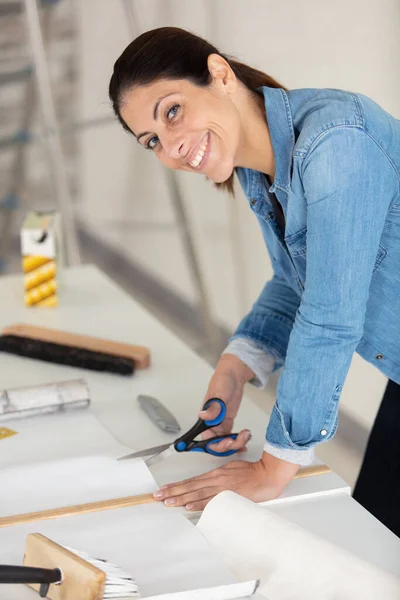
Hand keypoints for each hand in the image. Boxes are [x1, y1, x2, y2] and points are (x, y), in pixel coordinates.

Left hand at [154, 451, 299, 510]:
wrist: (267, 474)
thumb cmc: (252, 472)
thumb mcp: (232, 469)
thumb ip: (219, 477)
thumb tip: (209, 483)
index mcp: (216, 474)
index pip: (191, 481)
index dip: (177, 486)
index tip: (164, 489)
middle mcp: (216, 480)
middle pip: (190, 487)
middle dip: (172, 492)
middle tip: (157, 496)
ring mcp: (222, 488)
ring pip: (197, 494)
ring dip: (180, 498)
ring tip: (167, 502)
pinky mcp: (229, 496)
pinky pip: (211, 501)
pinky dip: (199, 504)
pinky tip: (188, 506)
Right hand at [200, 354, 255, 453]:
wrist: (233, 375)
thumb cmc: (222, 380)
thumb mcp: (219, 393)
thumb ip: (213, 407)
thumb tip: (204, 416)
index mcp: (205, 418)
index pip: (205, 438)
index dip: (214, 445)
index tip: (225, 444)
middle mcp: (211, 423)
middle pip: (216, 444)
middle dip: (228, 446)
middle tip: (238, 440)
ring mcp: (220, 424)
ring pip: (225, 442)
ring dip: (235, 444)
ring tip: (245, 436)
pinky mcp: (228, 422)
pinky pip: (231, 437)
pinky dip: (238, 441)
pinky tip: (244, 441)